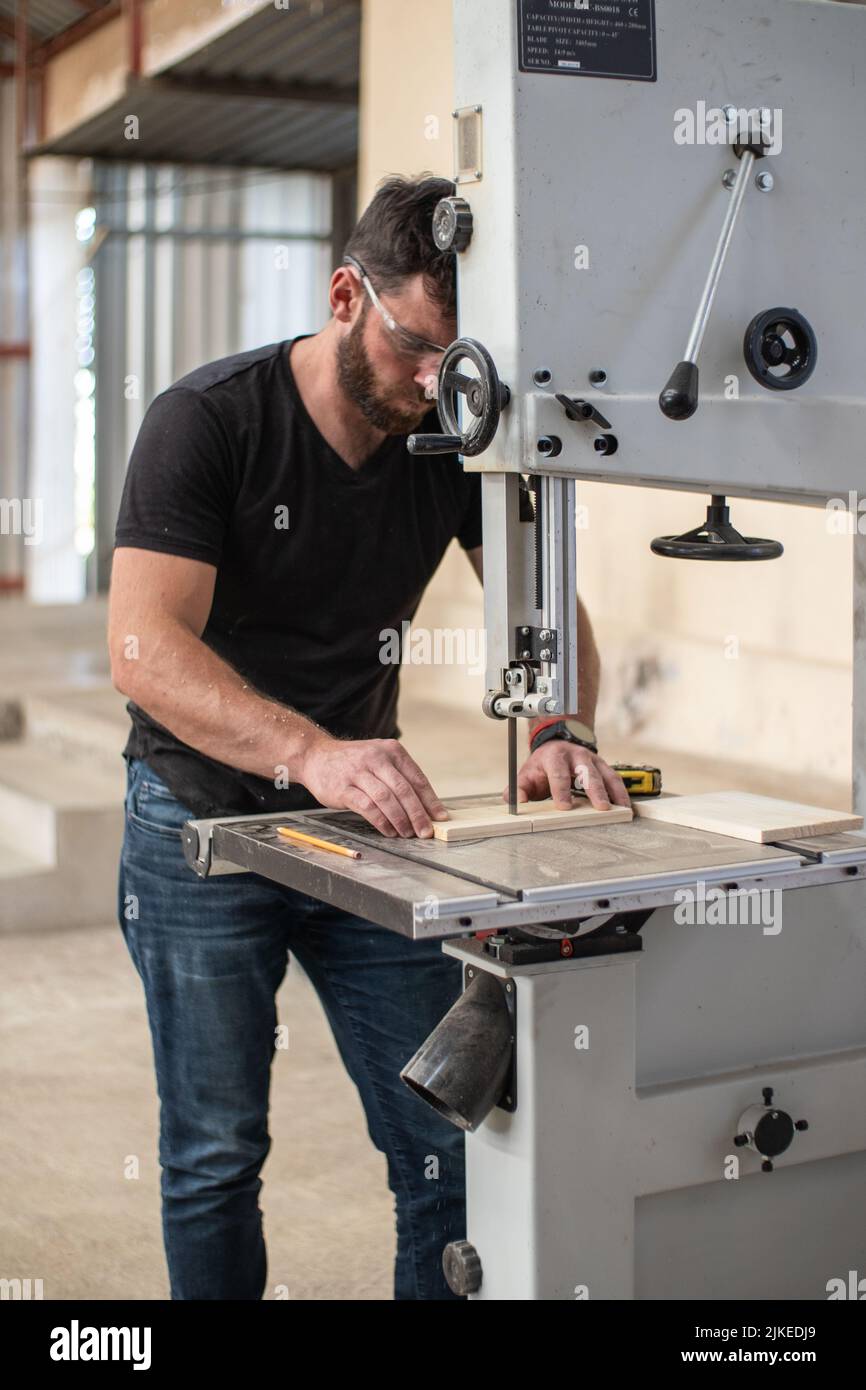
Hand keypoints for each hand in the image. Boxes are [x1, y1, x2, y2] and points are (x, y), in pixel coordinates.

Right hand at [299, 734, 449, 837]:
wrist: (315, 756)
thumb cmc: (353, 762)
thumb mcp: (379, 758)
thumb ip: (399, 776)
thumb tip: (424, 806)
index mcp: (391, 750)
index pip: (417, 778)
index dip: (430, 800)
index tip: (439, 817)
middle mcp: (376, 758)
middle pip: (404, 790)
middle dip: (418, 814)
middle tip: (425, 831)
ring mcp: (358, 772)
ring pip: (386, 799)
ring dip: (400, 819)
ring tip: (407, 833)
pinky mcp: (343, 788)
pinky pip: (367, 807)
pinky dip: (381, 821)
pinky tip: (388, 830)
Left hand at [503, 739, 630, 811]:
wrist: (557, 745)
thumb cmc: (542, 766)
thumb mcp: (526, 773)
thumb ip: (519, 789)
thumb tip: (515, 801)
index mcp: (554, 757)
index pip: (558, 773)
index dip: (561, 790)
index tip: (564, 807)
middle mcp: (576, 756)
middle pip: (587, 773)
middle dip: (594, 790)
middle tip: (601, 808)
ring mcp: (592, 760)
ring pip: (606, 775)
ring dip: (614, 792)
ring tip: (621, 809)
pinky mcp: (603, 767)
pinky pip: (615, 779)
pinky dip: (622, 793)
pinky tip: (626, 807)